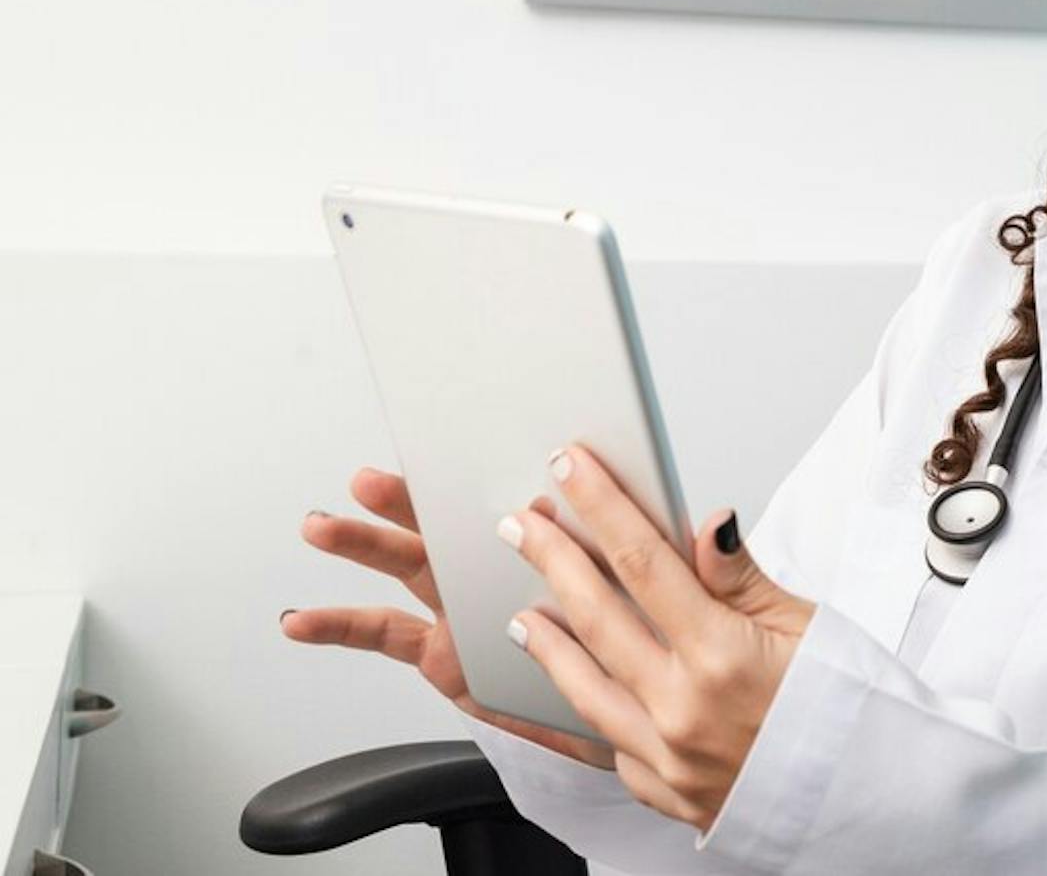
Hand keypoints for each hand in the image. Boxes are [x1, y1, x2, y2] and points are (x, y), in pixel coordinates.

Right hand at [283, 466, 614, 769]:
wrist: (629, 710)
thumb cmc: (636, 641)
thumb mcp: (638, 592)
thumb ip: (621, 551)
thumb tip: (590, 507)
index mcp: (543, 541)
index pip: (502, 495)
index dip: (474, 472)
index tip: (444, 446)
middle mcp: (495, 568)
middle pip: (444, 523)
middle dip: (405, 502)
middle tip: (369, 482)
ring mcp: (463, 607)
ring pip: (406, 563)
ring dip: (361, 544)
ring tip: (319, 527)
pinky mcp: (441, 651)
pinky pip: (382, 632)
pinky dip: (338, 624)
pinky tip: (299, 619)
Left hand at [498, 443, 816, 831]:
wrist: (873, 797)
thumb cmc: (851, 713)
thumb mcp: (809, 627)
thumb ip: (741, 579)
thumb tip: (705, 525)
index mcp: (723, 658)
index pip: (644, 563)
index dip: (601, 508)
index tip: (571, 469)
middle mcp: (684, 711)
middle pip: (598, 618)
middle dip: (552, 560)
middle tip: (522, 524)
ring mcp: (668, 759)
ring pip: (584, 689)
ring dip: (547, 643)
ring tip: (523, 612)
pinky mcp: (665, 794)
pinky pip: (608, 747)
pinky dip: (583, 713)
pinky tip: (572, 688)